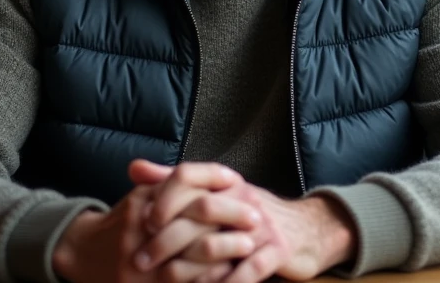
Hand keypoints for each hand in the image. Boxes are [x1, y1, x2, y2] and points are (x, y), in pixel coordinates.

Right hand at [53, 162, 251, 281]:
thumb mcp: (144, 195)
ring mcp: (143, 260)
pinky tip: (230, 272)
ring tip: (250, 247)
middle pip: (197, 214)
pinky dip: (209, 278)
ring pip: (194, 254)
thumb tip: (224, 176)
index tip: (240, 182)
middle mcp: (142, 227)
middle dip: (231, 217)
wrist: (82, 254)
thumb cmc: (125, 221)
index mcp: (145, 200)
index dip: (216, 179)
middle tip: (258, 219)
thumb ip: (176, 184)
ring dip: (227, 251)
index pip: (186, 178)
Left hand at [128, 164, 357, 282]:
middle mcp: (242, 199)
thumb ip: (174, 183)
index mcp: (225, 183)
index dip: (164, 197)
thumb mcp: (216, 193)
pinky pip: (249, 269)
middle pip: (199, 212)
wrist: (306, 229)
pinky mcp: (277, 250)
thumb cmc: (249, 214)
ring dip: (188, 267)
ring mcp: (261, 225)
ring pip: (219, 244)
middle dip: (166, 239)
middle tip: (139, 260)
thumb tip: (134, 168)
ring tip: (165, 282)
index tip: (141, 219)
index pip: (190, 176)